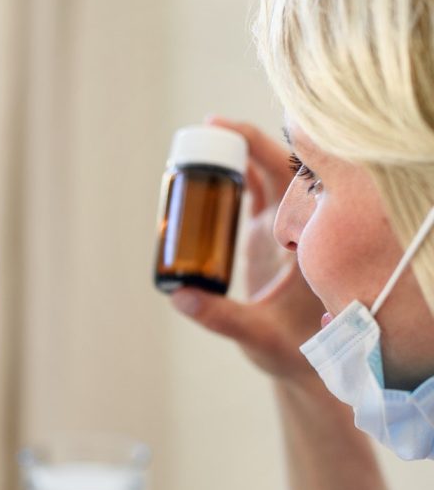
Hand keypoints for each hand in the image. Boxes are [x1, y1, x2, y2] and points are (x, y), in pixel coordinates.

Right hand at [170, 117, 325, 384]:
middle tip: (200, 133)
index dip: (260, 144)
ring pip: (267, 172)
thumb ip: (219, 317)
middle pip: (278, 163)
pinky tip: (204, 170)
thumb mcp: (257, 335)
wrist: (311, 360)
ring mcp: (285, 224)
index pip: (292, 175)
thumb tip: (179, 295)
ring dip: (235, 154)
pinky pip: (256, 189)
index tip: (226, 129)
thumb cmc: (294, 350)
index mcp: (308, 237)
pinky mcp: (269, 232)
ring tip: (195, 148)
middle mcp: (301, 223)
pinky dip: (233, 173)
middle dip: (241, 141)